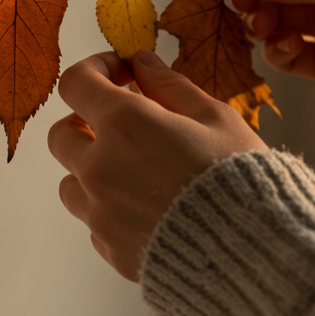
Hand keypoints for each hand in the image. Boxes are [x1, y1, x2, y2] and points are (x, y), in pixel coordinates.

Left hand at [47, 50, 266, 281]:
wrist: (253, 253)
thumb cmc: (242, 179)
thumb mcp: (216, 118)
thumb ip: (171, 86)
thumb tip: (143, 63)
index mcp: (125, 125)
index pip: (77, 83)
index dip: (95, 69)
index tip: (120, 72)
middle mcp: (101, 169)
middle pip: (61, 135)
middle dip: (86, 122)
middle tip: (123, 124)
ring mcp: (101, 215)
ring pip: (71, 184)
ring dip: (94, 170)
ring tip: (138, 172)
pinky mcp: (112, 251)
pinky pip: (95, 224)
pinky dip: (112, 211)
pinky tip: (151, 209)